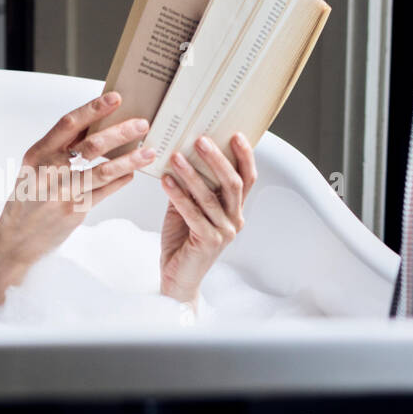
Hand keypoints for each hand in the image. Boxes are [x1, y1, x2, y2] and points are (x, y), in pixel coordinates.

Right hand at [0, 90, 156, 266]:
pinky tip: (132, 173)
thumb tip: (92, 124)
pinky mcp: (74, 211)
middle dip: (121, 132)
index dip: (93, 109)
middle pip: (91, 145)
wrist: (16, 239)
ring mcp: (62, 193)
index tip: (115, 98)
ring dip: (130, 159)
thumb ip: (59, 148)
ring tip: (149, 152)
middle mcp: (49, 171)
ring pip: (103, 170)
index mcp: (38, 154)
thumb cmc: (27, 198)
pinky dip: (120, 181)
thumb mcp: (34, 168)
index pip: (68, 124)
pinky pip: (104, 192)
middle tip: (143, 124)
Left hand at [159, 132, 256, 304]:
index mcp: (235, 209)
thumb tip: (181, 153)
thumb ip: (191, 187)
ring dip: (191, 174)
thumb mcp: (188, 208)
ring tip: (175, 156)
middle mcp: (234, 220)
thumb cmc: (183, 241)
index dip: (244, 156)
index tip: (235, 134)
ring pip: (210, 197)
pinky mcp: (207, 243)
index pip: (246, 178)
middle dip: (217, 159)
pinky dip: (178, 195)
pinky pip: (192, 214)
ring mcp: (223, 233)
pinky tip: (165, 181)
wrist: (179, 278)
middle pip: (232, 183)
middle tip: (200, 140)